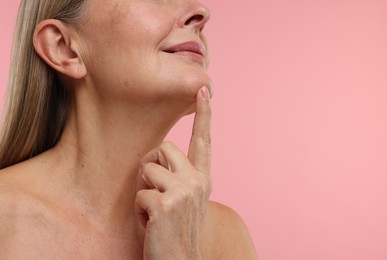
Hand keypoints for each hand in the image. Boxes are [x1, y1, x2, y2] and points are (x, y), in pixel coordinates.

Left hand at [135, 86, 211, 259]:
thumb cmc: (176, 229)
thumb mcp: (183, 199)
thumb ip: (177, 175)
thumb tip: (156, 156)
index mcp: (203, 178)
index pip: (204, 140)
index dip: (204, 114)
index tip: (203, 90)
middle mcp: (198, 181)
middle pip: (164, 147)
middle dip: (151, 167)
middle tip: (155, 192)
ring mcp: (184, 191)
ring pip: (147, 169)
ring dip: (143, 191)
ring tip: (154, 211)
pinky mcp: (167, 203)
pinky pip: (139, 193)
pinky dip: (139, 210)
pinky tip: (150, 224)